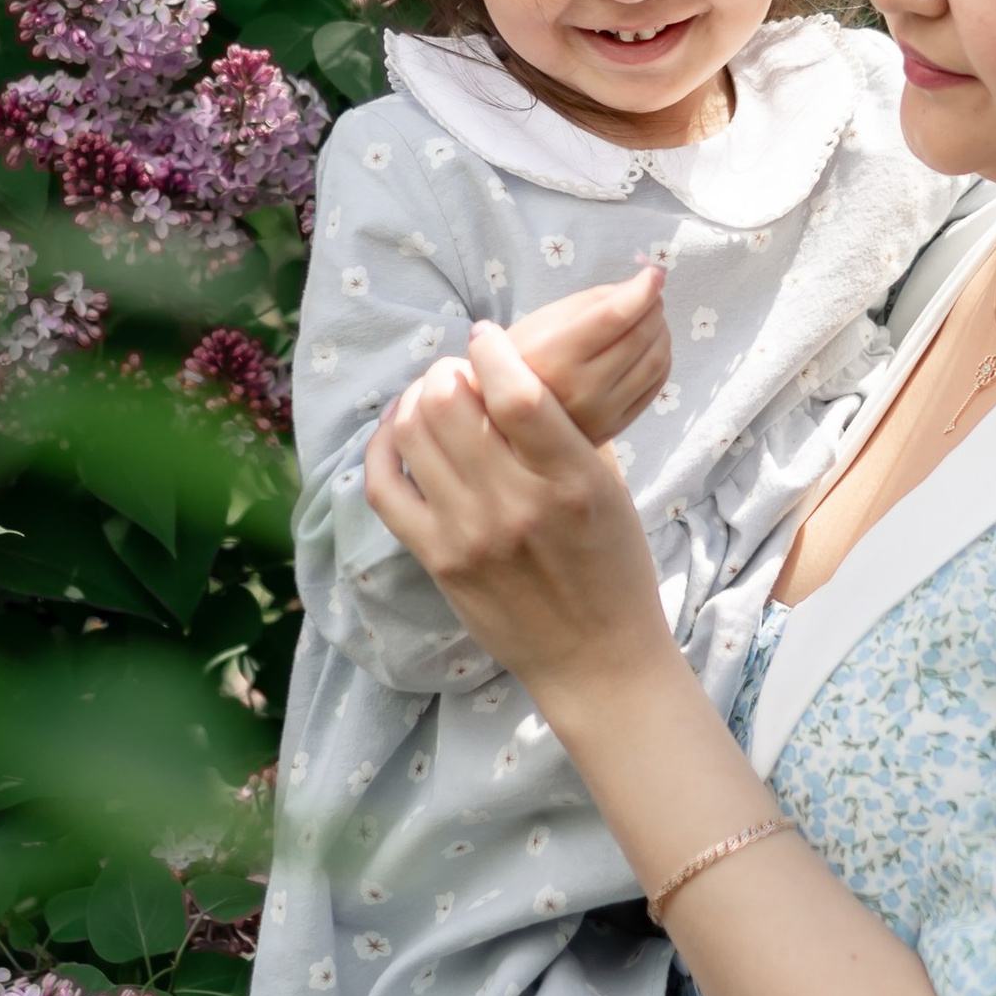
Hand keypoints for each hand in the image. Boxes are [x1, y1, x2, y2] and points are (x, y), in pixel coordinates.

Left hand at [366, 319, 676, 707]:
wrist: (596, 658)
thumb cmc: (613, 567)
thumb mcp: (610, 488)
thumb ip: (569, 429)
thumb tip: (522, 368)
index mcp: (572, 480)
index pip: (517, 392)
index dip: (492, 350)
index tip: (487, 337)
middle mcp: (517, 504)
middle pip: (450, 403)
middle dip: (448, 371)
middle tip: (458, 373)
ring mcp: (469, 534)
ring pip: (412, 434)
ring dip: (416, 401)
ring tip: (431, 399)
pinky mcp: (438, 560)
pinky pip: (384, 488)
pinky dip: (382, 449)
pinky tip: (398, 435)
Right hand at [504, 261, 669, 446]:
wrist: (505, 419)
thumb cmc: (522, 357)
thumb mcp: (545, 320)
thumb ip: (593, 301)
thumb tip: (641, 286)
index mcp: (555, 355)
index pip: (614, 317)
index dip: (642, 290)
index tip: (655, 272)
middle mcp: (581, 388)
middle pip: (639, 337)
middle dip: (653, 306)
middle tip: (651, 292)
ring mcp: (601, 412)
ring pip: (655, 362)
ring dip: (661, 330)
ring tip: (651, 316)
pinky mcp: (616, 426)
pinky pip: (655, 386)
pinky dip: (661, 358)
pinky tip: (651, 344)